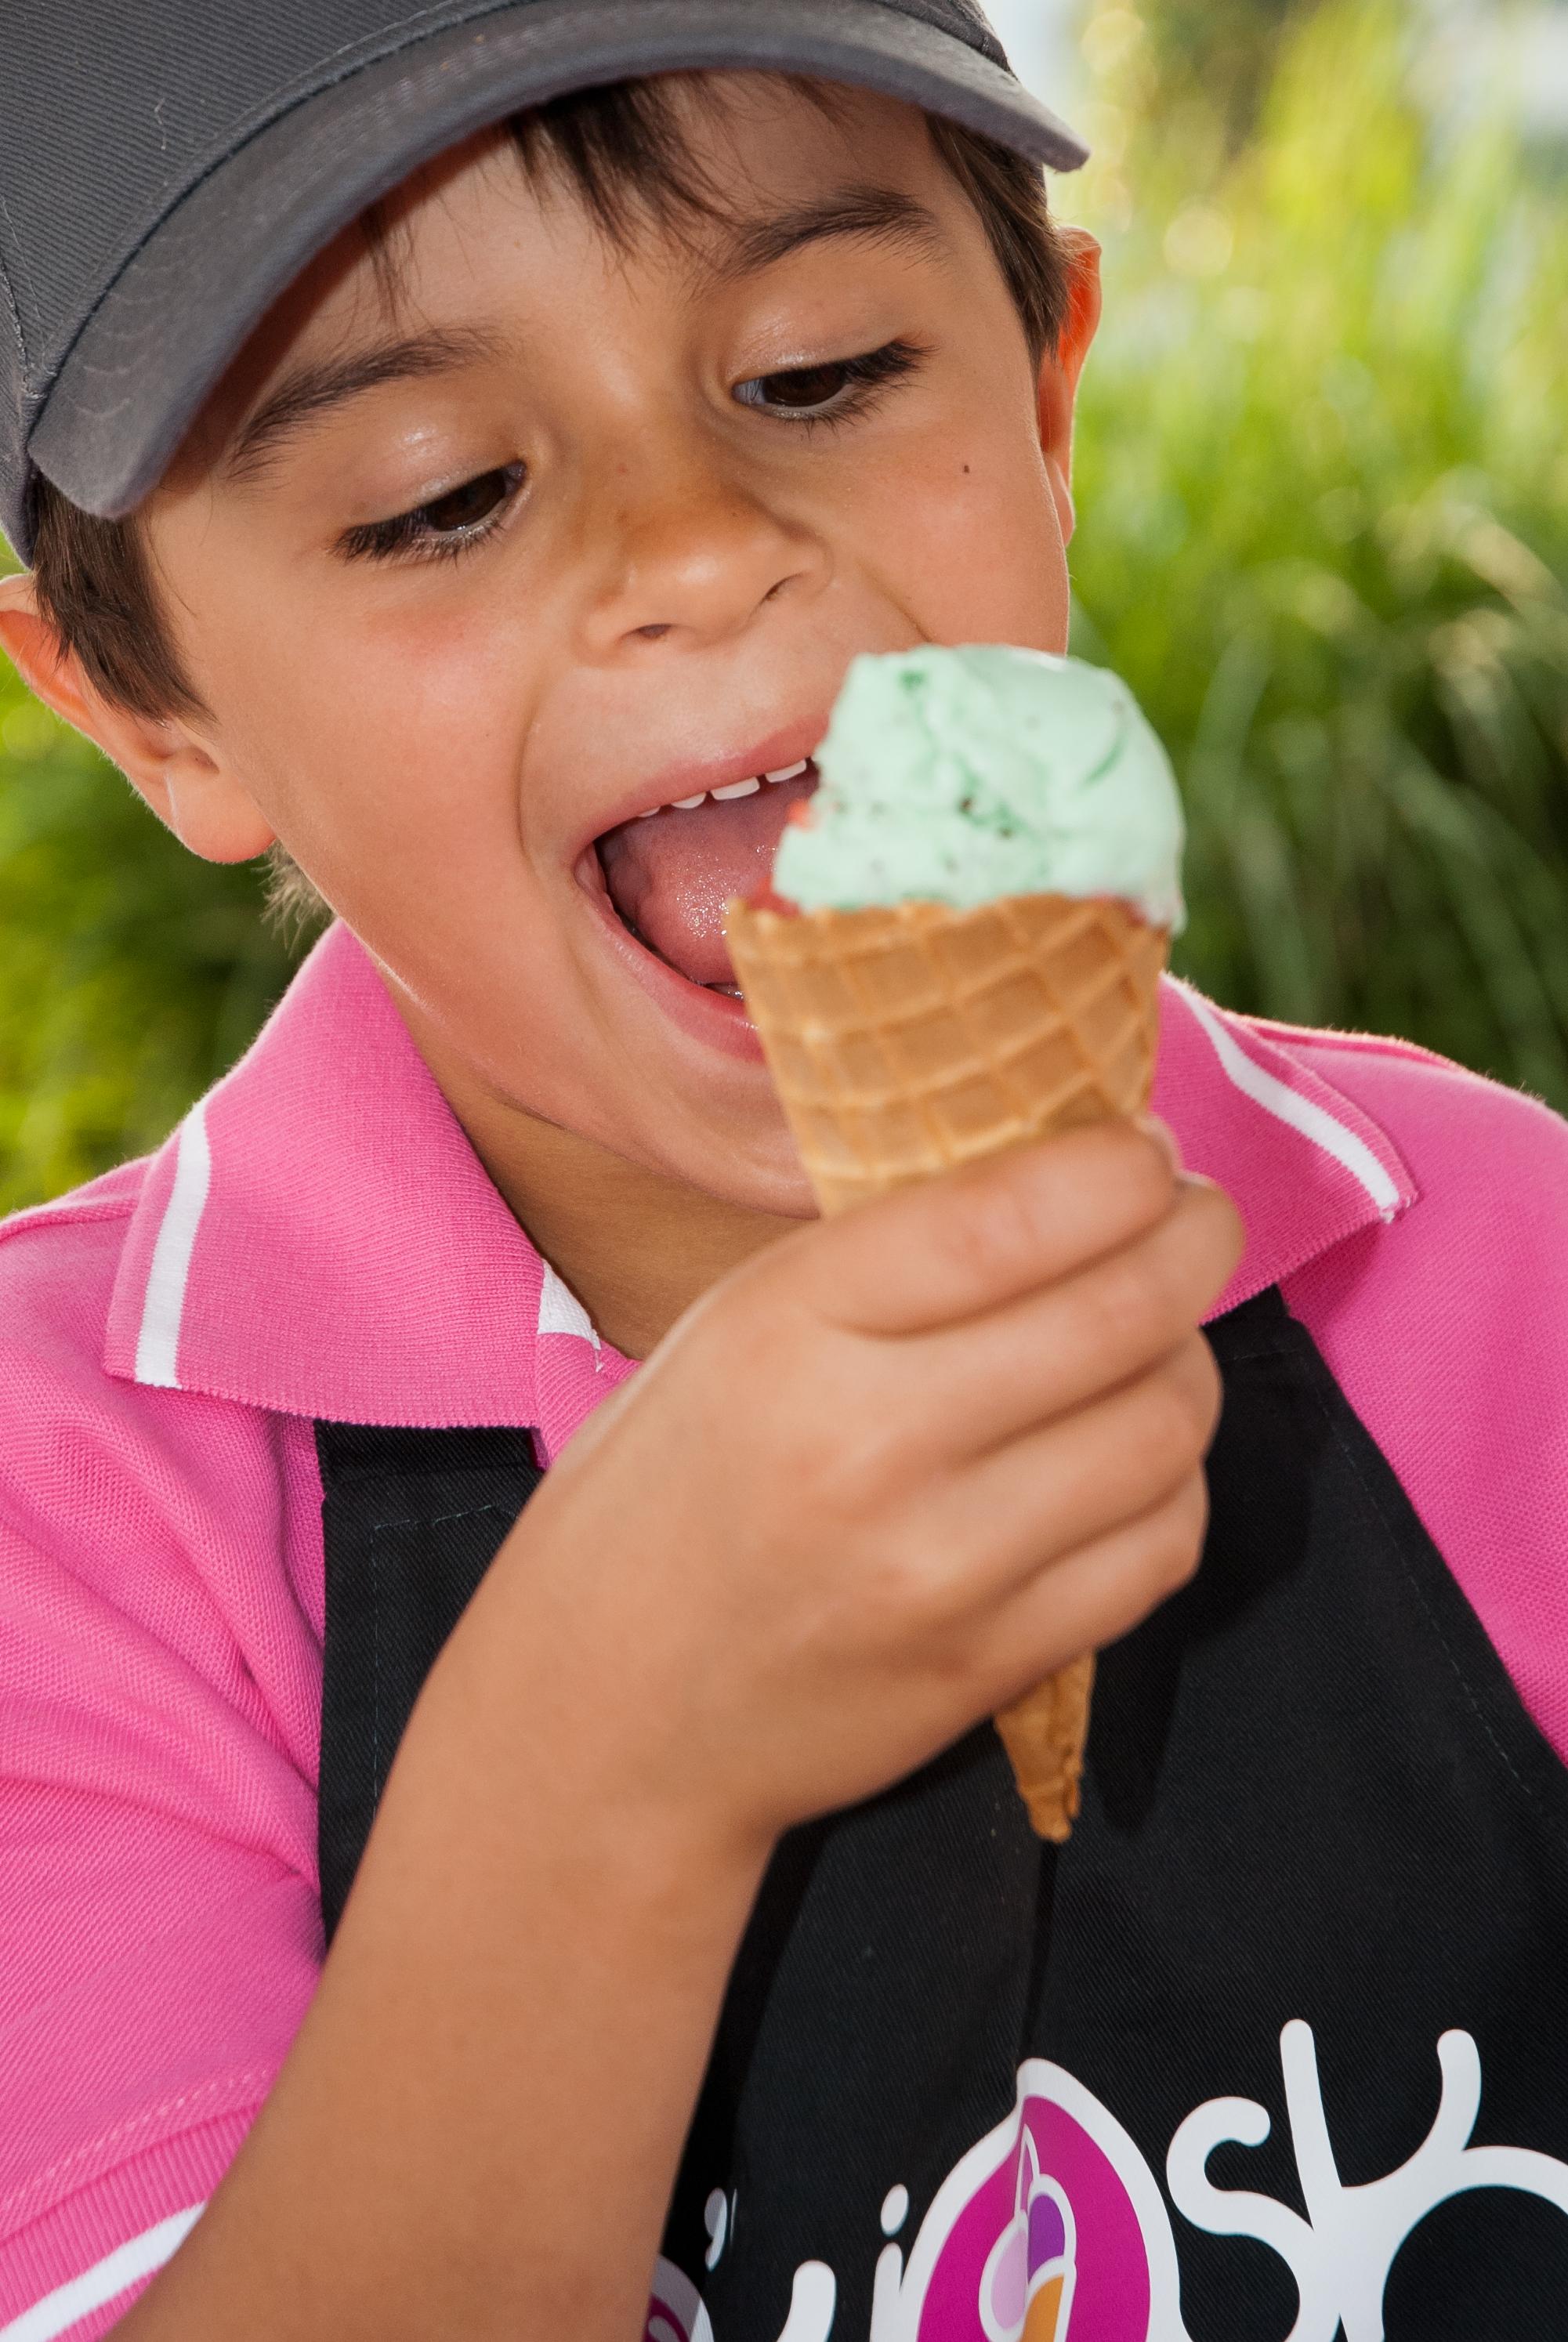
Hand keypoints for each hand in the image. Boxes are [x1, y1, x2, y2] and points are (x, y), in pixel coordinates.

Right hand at [480, 1121, 1241, 1856]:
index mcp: (786, 1330)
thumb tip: (1076, 1175)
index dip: (1122, 1166)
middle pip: (1122, 1312)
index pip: (1012, 1215)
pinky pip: (1160, 1547)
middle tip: (1197, 1219)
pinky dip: (1173, 1482)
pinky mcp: (990, 1665)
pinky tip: (1129, 1458)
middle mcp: (867, 1446)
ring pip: (1165, 1427)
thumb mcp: (731, 1330)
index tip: (1144, 1149)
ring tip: (1155, 1341)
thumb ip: (888, 1259)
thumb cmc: (667, 1491)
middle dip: (1196, 1239)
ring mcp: (938, 1569)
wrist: (607, 1716)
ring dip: (1188, 1361)